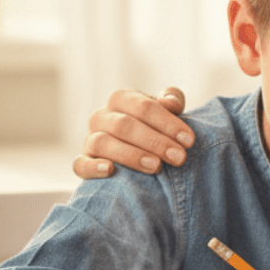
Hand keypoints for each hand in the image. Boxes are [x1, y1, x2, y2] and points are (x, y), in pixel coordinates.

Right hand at [72, 87, 193, 177]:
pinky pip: (80, 164)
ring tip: (156, 166)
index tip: (189, 140)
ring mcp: (90, 138)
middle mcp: (101, 116)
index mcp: (121, 98)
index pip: (143, 106)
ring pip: (102, 143)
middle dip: (155, 142)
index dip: (168, 123)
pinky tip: (110, 171)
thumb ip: (172, 100)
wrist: (137, 145)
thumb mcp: (167, 109)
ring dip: (130, 155)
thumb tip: (171, 103)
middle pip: (125, 125)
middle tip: (179, 157)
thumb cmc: (155, 124)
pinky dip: (92, 167)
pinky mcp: (83, 160)